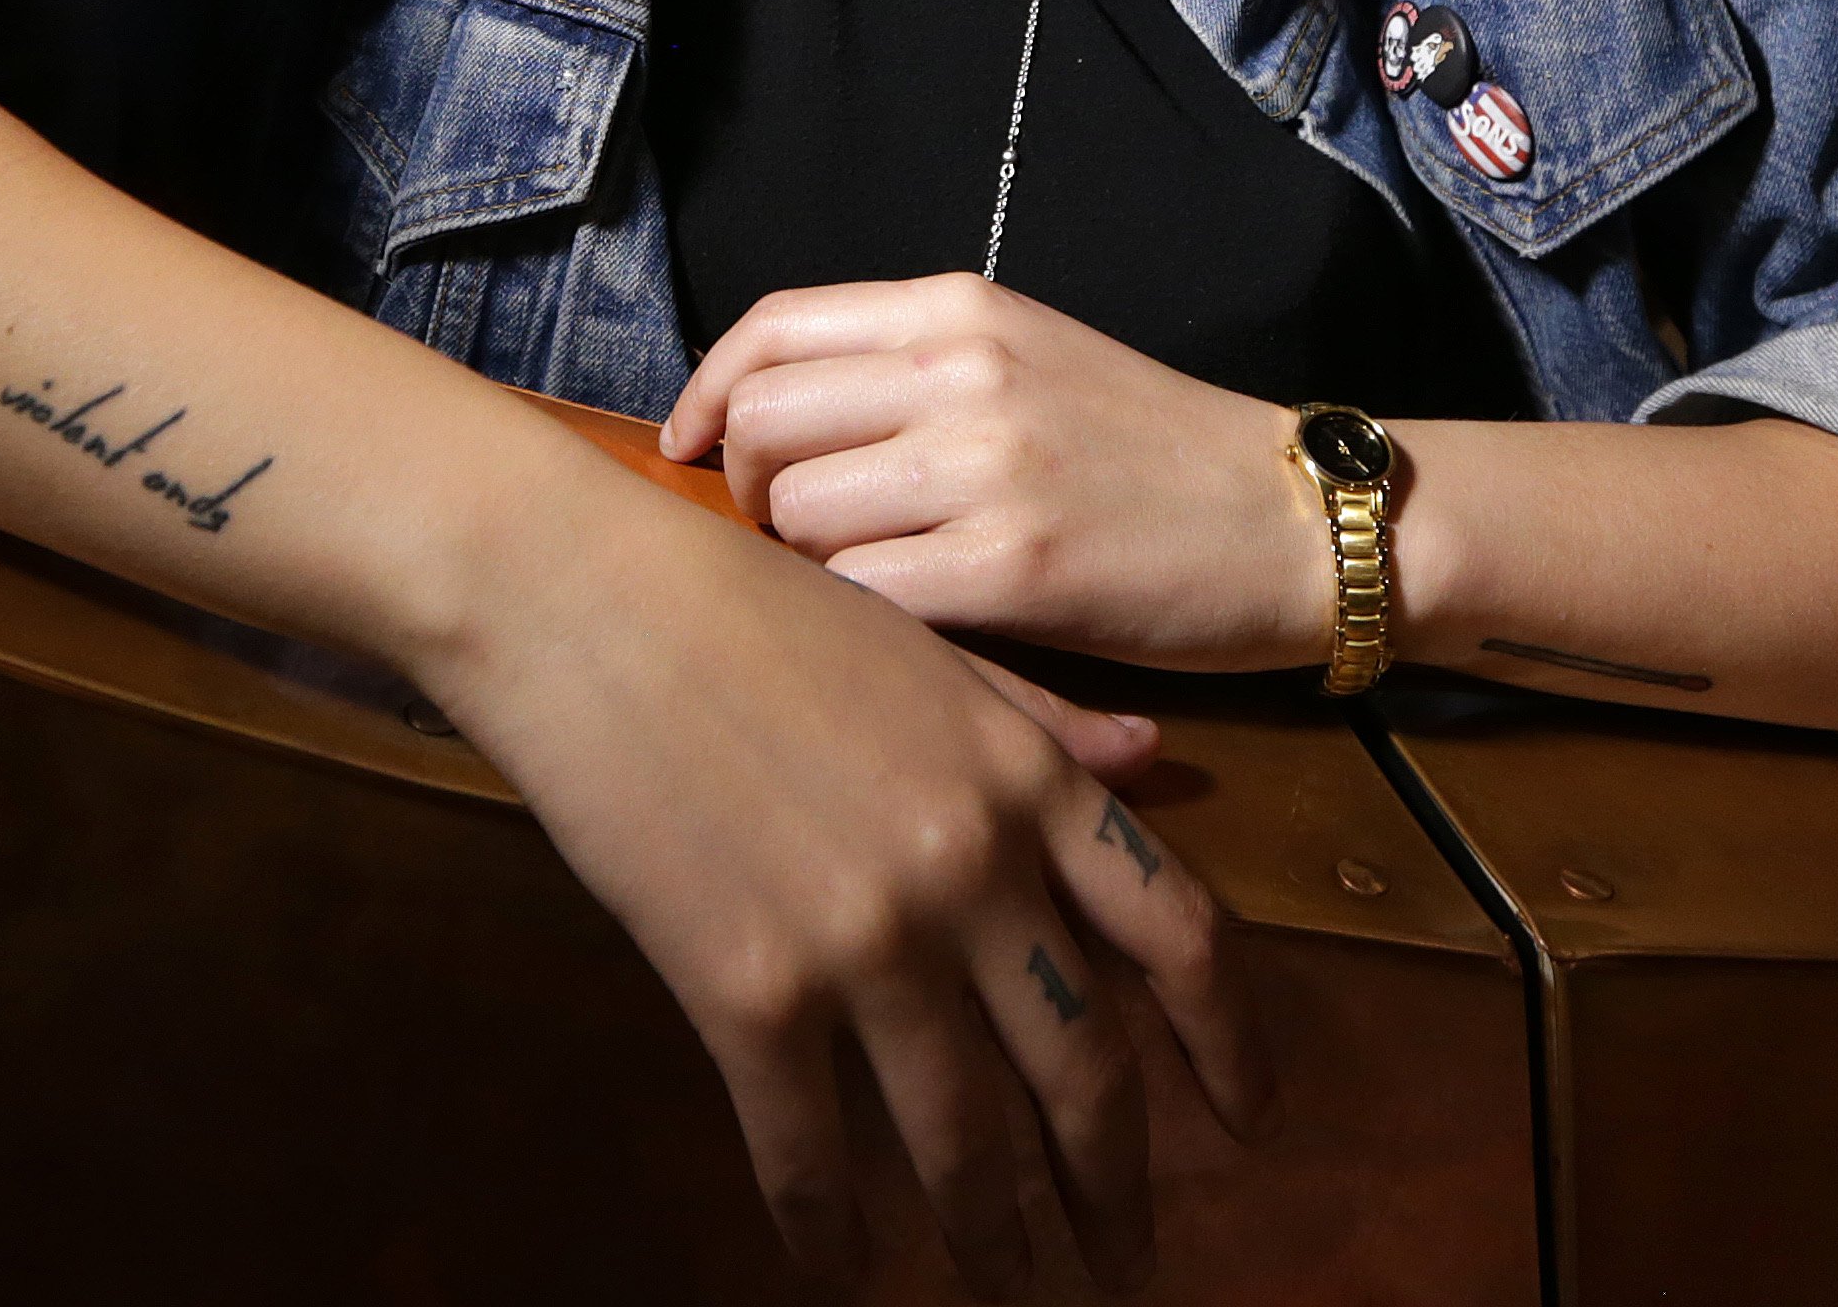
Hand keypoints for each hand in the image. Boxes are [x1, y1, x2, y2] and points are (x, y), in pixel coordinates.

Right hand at [421, 487, 1269, 1295]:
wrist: (585, 599)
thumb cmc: (746, 603)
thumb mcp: (922, 643)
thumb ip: (1039, 719)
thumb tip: (1150, 763)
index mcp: (1027, 780)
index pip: (1180, 936)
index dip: (1231, 1046)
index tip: (1251, 1123)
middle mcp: (971, 872)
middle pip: (1084, 1070)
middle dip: (1114, 1186)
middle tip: (1127, 1262)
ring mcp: (865, 940)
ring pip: (962, 1139)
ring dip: (990, 1233)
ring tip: (1004, 1283)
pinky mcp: (748, 991)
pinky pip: (809, 1150)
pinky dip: (828, 1228)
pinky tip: (838, 1266)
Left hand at [662, 275, 1324, 670]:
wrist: (1289, 518)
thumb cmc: (1149, 450)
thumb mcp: (1029, 359)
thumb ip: (909, 370)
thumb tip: (763, 416)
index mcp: (960, 311)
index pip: (774, 328)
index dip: (708, 393)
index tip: (689, 448)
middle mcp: (962, 372)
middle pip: (762, 423)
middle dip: (745, 489)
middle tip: (789, 535)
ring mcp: (986, 467)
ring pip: (795, 514)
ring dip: (802, 563)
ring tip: (859, 582)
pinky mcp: (1014, 567)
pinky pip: (860, 594)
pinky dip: (855, 620)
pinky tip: (900, 628)